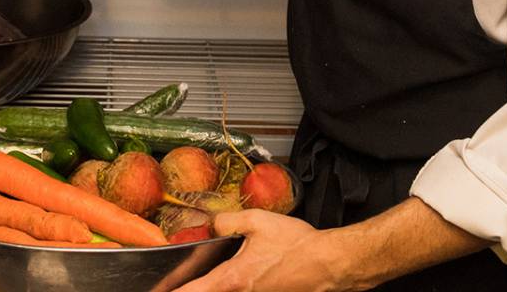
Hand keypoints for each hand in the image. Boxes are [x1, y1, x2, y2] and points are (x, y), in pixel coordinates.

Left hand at [176, 210, 355, 291]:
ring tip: (217, 274)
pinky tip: (243, 275)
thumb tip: (213, 224)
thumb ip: (227, 221)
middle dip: (195, 288)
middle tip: (178, 283)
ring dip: (216, 286)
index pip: (193, 291)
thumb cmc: (297, 245)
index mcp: (233, 278)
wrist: (328, 264)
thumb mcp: (258, 222)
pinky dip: (234, 286)